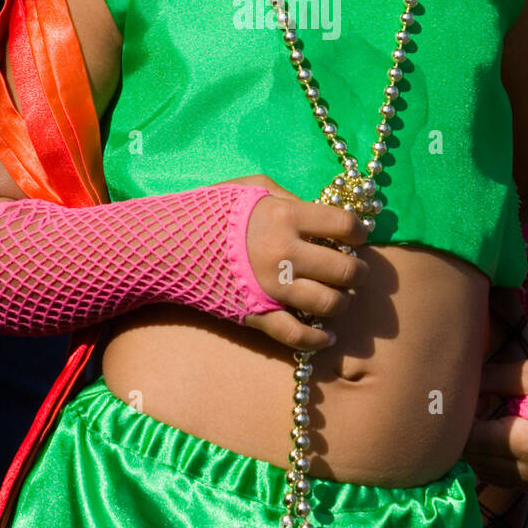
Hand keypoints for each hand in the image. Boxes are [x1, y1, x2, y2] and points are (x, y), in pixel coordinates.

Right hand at [211, 173, 369, 351]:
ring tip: (339, 296)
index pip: (343, 225)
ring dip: (342, 302)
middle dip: (359, 272)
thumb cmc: (210, 210)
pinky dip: (318, 340)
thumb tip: (320, 214)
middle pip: (344, 270)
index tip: (358, 235)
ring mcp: (272, 288)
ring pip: (328, 304)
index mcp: (285, 217)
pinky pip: (297, 336)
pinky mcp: (257, 315)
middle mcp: (285, 254)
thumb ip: (289, 197)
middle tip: (357, 270)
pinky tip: (327, 337)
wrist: (168, 245)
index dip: (358, 231)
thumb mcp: (251, 187)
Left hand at [462, 357, 527, 489]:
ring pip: (480, 468)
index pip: (471, 440)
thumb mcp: (525, 375)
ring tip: (487, 413)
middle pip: (473, 457)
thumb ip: (487, 381)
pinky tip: (495, 429)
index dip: (458, 419)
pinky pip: (493, 473)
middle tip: (472, 401)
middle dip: (464, 431)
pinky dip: (486, 454)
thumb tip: (453, 385)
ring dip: (474, 444)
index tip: (459, 396)